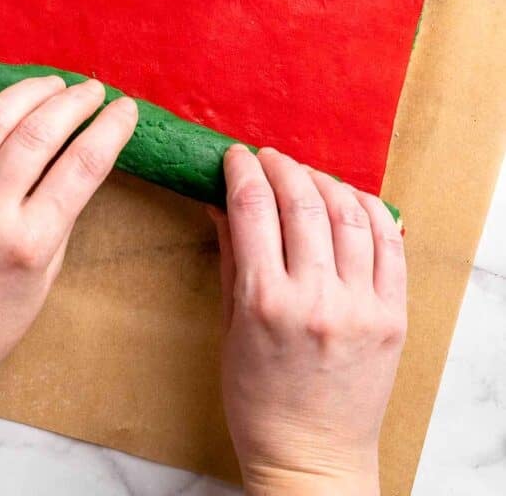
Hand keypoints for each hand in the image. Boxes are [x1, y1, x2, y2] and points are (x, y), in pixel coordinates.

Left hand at [0, 67, 137, 394]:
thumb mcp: (45, 276)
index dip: (112, 127)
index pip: (84, 164)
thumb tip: (82, 155)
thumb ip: (62, 214)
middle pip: (41, 132)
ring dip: (30, 91)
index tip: (125, 108)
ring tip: (52, 84)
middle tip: (93, 90)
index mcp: (28, 244)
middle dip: (76, 101)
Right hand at [210, 146, 406, 495]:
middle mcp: (315, 299)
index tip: (236, 156)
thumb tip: (221, 202)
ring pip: (348, 213)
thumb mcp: (230, 328)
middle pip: (301, 200)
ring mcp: (360, 306)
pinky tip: (351, 199)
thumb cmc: (259, 401)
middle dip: (280, 166)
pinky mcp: (393, 316)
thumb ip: (229, 258)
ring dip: (323, 181)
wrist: (312, 458)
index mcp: (264, 302)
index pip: (252, 207)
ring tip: (306, 176)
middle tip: (268, 158)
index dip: (242, 170)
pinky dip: (370, 209)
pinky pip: (389, 242)